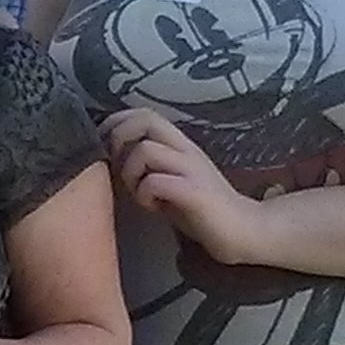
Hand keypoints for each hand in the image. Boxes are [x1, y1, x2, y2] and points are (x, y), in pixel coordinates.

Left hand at [105, 104, 265, 265]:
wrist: (242, 230)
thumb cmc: (202, 210)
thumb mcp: (171, 182)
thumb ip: (149, 169)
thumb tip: (113, 162)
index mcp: (180, 145)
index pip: (145, 114)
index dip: (117, 121)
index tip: (102, 142)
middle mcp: (186, 150)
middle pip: (145, 120)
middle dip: (119, 138)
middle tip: (117, 166)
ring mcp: (191, 170)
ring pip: (145, 151)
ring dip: (131, 173)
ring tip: (140, 194)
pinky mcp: (194, 193)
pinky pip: (155, 182)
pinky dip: (144, 195)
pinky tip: (153, 208)